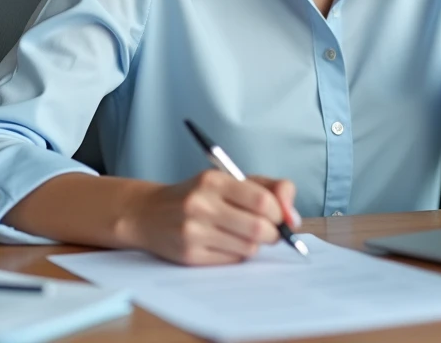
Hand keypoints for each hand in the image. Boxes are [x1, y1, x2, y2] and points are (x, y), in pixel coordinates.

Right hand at [121, 171, 299, 265]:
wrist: (148, 213)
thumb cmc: (198, 195)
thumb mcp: (229, 180)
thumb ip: (267, 189)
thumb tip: (292, 218)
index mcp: (214, 181)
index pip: (262, 201)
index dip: (278, 212)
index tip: (277, 215)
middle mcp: (201, 205)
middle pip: (258, 228)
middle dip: (272, 233)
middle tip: (269, 231)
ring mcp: (193, 232)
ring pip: (248, 247)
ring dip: (254, 244)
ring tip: (242, 234)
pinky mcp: (189, 256)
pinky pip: (231, 260)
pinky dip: (237, 254)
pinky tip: (225, 242)